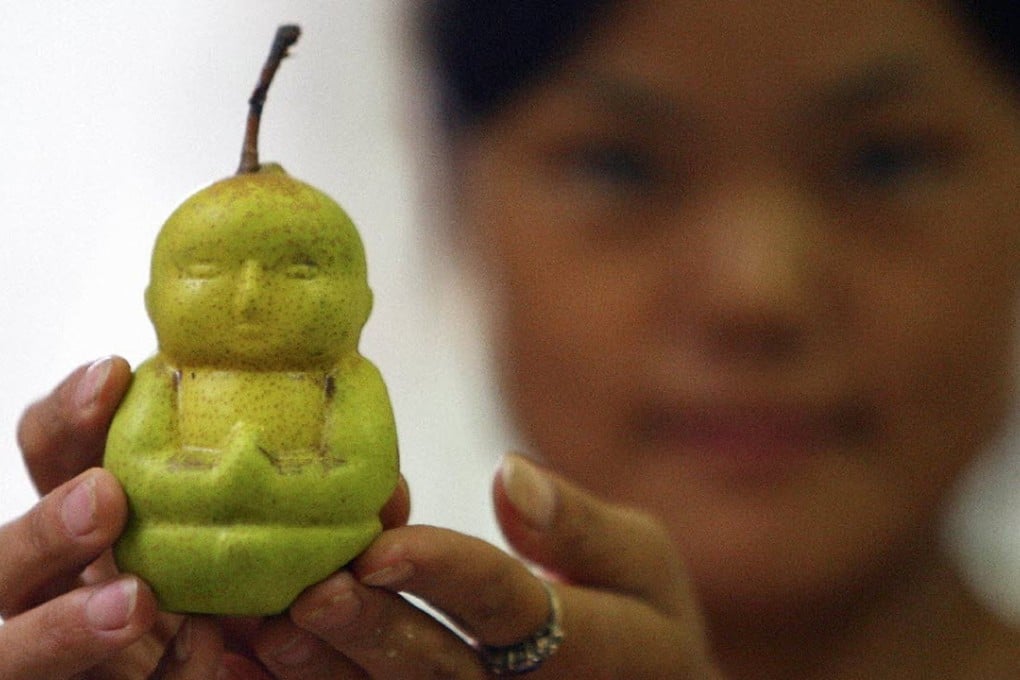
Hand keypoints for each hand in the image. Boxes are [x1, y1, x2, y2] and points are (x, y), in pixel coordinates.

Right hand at [0, 357, 233, 677]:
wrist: (198, 644)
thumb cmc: (193, 568)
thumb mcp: (187, 508)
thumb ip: (195, 468)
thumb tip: (254, 385)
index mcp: (65, 524)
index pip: (45, 457)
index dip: (66, 417)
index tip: (114, 374)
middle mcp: (41, 589)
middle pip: (4, 562)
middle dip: (45, 529)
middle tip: (106, 496)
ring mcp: (50, 657)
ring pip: (18, 653)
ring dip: (66, 627)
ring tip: (136, 600)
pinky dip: (163, 673)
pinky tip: (204, 645)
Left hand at [241, 454, 720, 677]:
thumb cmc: (641, 626)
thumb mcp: (643, 566)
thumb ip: (581, 525)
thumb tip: (509, 471)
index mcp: (580, 646)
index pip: (504, 606)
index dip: (442, 574)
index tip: (380, 542)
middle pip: (431, 667)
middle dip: (364, 629)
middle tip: (304, 593)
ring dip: (316, 670)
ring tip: (255, 628)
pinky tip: (241, 664)